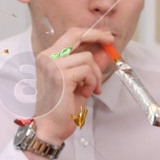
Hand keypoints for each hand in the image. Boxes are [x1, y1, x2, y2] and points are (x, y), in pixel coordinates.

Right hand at [31, 28, 113, 147]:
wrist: (52, 125)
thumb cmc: (63, 106)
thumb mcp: (80, 81)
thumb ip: (90, 66)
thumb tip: (104, 51)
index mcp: (48, 56)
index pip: (71, 35)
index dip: (91, 33)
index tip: (106, 37)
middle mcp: (47, 57)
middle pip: (76, 35)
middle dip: (97, 36)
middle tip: (112, 42)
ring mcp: (52, 65)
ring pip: (87, 58)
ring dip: (95, 75)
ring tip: (89, 89)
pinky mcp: (60, 76)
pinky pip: (87, 71)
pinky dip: (92, 82)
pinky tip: (85, 93)